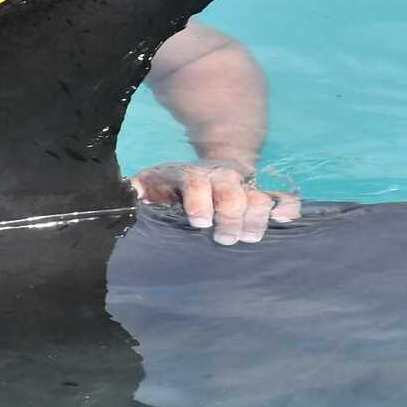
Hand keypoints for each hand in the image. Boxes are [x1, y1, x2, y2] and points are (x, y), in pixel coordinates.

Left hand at [129, 160, 299, 244]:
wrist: (206, 167)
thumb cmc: (170, 185)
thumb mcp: (147, 184)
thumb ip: (134, 192)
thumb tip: (119, 202)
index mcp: (189, 174)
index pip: (196, 182)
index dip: (199, 202)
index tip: (199, 223)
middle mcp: (219, 176)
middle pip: (232, 191)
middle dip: (230, 216)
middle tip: (225, 239)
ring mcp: (243, 184)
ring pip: (258, 196)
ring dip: (256, 218)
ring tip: (250, 238)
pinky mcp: (261, 192)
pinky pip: (281, 196)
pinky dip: (287, 207)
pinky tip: (284, 221)